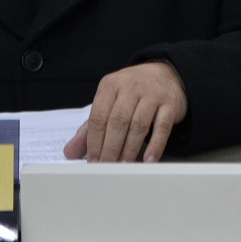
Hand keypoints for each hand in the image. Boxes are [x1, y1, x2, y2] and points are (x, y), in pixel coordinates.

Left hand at [63, 62, 187, 162]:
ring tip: (123, 167)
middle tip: (106, 167)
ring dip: (130, 149)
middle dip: (110, 148)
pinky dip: (155, 145)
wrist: (165, 74)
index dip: (94, 141)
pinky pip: (162, 127)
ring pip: (138, 125)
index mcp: (110, 85)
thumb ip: (90, 128)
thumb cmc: (132, 92)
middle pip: (117, 121)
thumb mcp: (109, 101)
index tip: (92, 161)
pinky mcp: (170, 104)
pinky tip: (149, 160)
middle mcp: (130, 87)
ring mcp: (152, 95)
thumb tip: (70, 152)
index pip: (99, 116)